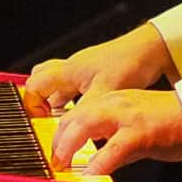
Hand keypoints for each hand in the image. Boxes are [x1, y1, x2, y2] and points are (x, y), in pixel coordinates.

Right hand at [21, 22, 169, 113]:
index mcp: (68, 71)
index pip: (34, 86)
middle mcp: (71, 68)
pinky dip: (72, 100)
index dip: (31, 105)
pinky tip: (83, 112)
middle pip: (39, 80)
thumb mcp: (105, 93)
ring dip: (55, 101)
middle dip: (38, 101)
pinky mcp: (94, 74)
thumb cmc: (129, 63)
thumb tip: (74, 130)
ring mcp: (82, 70)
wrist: (149, 50)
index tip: (40, 121)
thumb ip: (85, 112)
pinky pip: (73, 87)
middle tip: (44, 118)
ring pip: (57, 84)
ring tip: (62, 119)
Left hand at [49, 85, 181, 175]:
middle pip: (73, 117)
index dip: (60, 134)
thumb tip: (98, 164)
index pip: (76, 114)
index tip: (55, 152)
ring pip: (85, 124)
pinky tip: (91, 175)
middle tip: (55, 163)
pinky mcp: (142, 131)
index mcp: (112, 102)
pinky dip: (99, 162)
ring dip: (69, 146)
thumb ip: (115, 145)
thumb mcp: (136, 129)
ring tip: (63, 166)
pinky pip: (114, 147)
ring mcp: (127, 116)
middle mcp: (115, 104)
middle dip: (58, 141)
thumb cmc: (176, 121)